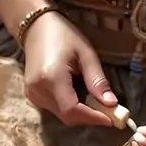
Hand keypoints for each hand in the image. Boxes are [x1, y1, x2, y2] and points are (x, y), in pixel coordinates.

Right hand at [24, 11, 117, 125]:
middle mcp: (38, 90)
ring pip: (62, 115)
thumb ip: (97, 80)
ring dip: (82, 112)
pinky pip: (55, 109)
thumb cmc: (63, 35)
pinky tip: (80, 95)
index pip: (73, 110)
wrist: (36, 27)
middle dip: (91, 116)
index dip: (94, 118)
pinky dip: (71, 107)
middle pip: (68, 116)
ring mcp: (32, 94)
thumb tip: (112, 104)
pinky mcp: (32, 95)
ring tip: (97, 100)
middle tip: (111, 110)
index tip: (114, 118)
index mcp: (52, 78)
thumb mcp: (86, 53)